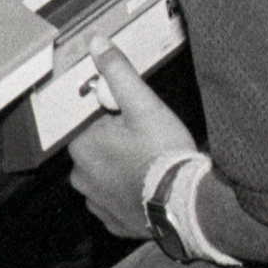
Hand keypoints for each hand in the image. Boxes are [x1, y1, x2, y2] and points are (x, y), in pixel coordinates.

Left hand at [63, 50, 196, 238]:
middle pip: (95, 147)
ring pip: (104, 173)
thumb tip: (98, 45)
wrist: (185, 204)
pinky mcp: (112, 221)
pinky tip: (146, 185)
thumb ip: (118, 72)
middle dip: (115, 141)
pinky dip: (126, 191)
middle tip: (145, 140)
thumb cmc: (164, 156)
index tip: (132, 120)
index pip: (89, 121)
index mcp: (83, 146)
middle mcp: (81, 176)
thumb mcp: (144, 105)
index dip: (112, 116)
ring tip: (148, 163)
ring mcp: (96, 202)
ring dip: (120, 167)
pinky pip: (114, 199)